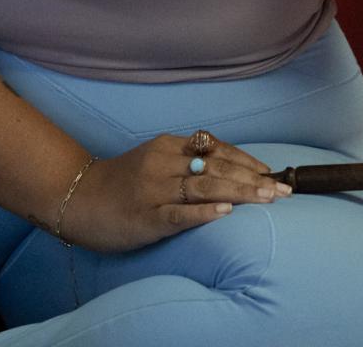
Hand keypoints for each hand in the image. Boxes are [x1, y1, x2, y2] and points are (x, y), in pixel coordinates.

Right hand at [60, 132, 290, 252]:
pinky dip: (204, 213)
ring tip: (267, 198)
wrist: (79, 198)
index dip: (246, 160)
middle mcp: (163, 163)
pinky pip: (179, 214)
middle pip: (215, 167)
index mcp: (167, 146)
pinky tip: (226, 214)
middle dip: (253, 178)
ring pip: (203, 187)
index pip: (215, 149)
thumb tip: (228, 167)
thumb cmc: (122, 182)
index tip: (272, 171)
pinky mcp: (146, 217)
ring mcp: (154, 190)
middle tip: (284, 189)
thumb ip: (185, 160)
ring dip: (240, 193)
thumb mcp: (154, 160)